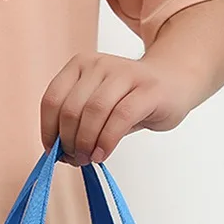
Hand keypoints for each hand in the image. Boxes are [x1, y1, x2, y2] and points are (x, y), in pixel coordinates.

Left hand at [40, 52, 197, 165]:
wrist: (175, 82)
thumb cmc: (129, 100)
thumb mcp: (96, 107)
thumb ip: (76, 124)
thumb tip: (59, 153)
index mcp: (79, 66)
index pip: (51, 100)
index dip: (48, 131)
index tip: (54, 151)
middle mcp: (99, 65)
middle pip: (71, 110)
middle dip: (68, 142)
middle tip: (76, 158)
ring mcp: (125, 74)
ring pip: (93, 113)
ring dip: (86, 143)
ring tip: (89, 158)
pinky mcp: (148, 89)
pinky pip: (119, 118)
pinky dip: (106, 142)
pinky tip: (103, 154)